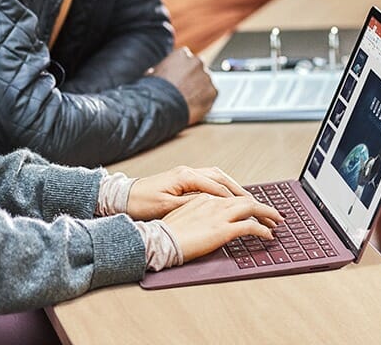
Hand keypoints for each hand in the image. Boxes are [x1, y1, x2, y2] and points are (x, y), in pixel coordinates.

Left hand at [127, 165, 277, 225]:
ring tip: (247, 200)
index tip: (252, 208)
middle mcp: (188, 171)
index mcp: (185, 176)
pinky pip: (209, 180)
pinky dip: (222, 187)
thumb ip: (192, 205)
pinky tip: (227, 197)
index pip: (218, 187)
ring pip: (217, 177)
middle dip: (240, 190)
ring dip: (232, 187)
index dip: (237, 199)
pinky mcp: (182, 180)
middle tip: (257, 203)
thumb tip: (214, 206)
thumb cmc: (141, 202)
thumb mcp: (167, 206)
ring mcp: (185, 174)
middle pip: (222, 178)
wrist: (123, 197)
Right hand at [148, 47, 215, 123]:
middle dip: (193, 77)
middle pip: (198, 69)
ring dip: (200, 89)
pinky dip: (205, 100)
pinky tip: (194, 105)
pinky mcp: (213, 91)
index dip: (182, 69)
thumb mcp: (152, 73)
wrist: (162, 106)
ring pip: (205, 82)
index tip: (179, 77)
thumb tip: (156, 72)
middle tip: (185, 89)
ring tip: (188, 100)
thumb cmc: (154, 90)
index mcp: (182, 54)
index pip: (186, 58)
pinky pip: (211, 95)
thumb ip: (162, 69)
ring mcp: (206, 77)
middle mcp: (197, 62)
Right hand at [161, 193, 283, 262]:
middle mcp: (213, 202)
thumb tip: (204, 219)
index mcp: (202, 197)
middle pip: (244, 199)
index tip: (252, 208)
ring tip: (277, 221)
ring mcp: (219, 215)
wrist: (160, 239)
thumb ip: (195, 212)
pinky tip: (268, 235)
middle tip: (273, 213)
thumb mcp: (180, 215)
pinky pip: (251, 226)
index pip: (230, 196)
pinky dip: (263, 230)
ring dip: (267, 214)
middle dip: (262, 205)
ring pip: (251, 208)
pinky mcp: (223, 229)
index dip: (244, 202)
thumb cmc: (166, 232)